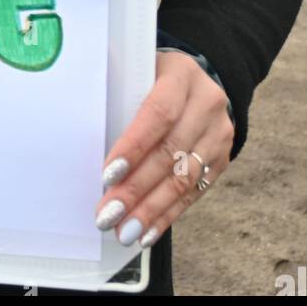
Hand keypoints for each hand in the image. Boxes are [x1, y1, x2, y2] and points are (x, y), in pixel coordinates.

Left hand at [94, 51, 233, 247]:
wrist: (196, 81)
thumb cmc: (150, 78)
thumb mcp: (137, 73)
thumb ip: (120, 98)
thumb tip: (84, 144)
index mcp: (181, 74)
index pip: (159, 113)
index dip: (134, 145)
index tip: (108, 174)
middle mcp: (206, 103)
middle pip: (170, 153)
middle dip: (136, 188)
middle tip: (108, 214)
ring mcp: (218, 133)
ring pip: (184, 179)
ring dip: (151, 210)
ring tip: (124, 231)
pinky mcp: (222, 159)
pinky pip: (194, 193)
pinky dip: (168, 215)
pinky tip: (147, 232)